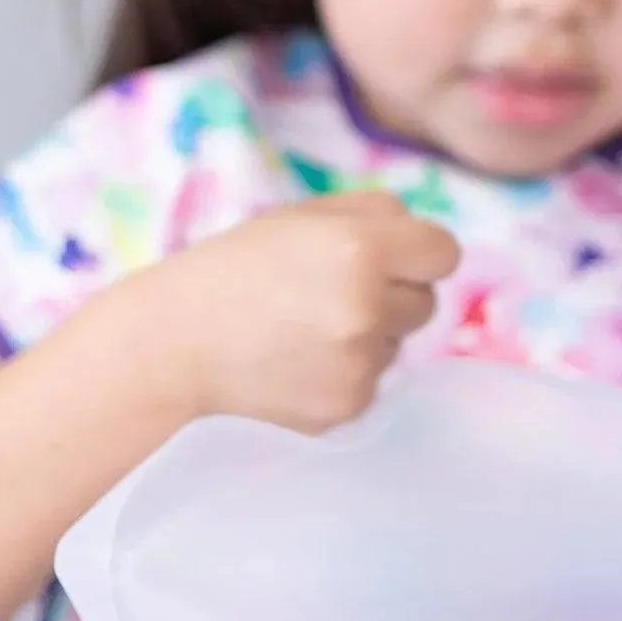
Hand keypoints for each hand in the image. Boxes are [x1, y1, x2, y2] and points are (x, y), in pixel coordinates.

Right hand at [145, 190, 459, 433]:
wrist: (176, 342)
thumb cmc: (238, 266)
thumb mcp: (303, 216)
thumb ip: (377, 214)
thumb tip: (427, 239)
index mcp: (362, 249)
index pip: (445, 252)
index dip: (418, 253)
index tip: (391, 258)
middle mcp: (369, 309)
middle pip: (426, 301)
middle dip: (393, 293)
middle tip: (333, 291)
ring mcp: (360, 364)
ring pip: (398, 344)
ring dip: (369, 334)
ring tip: (305, 327)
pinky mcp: (347, 407)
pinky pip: (372, 381)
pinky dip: (346, 371)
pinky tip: (297, 360)